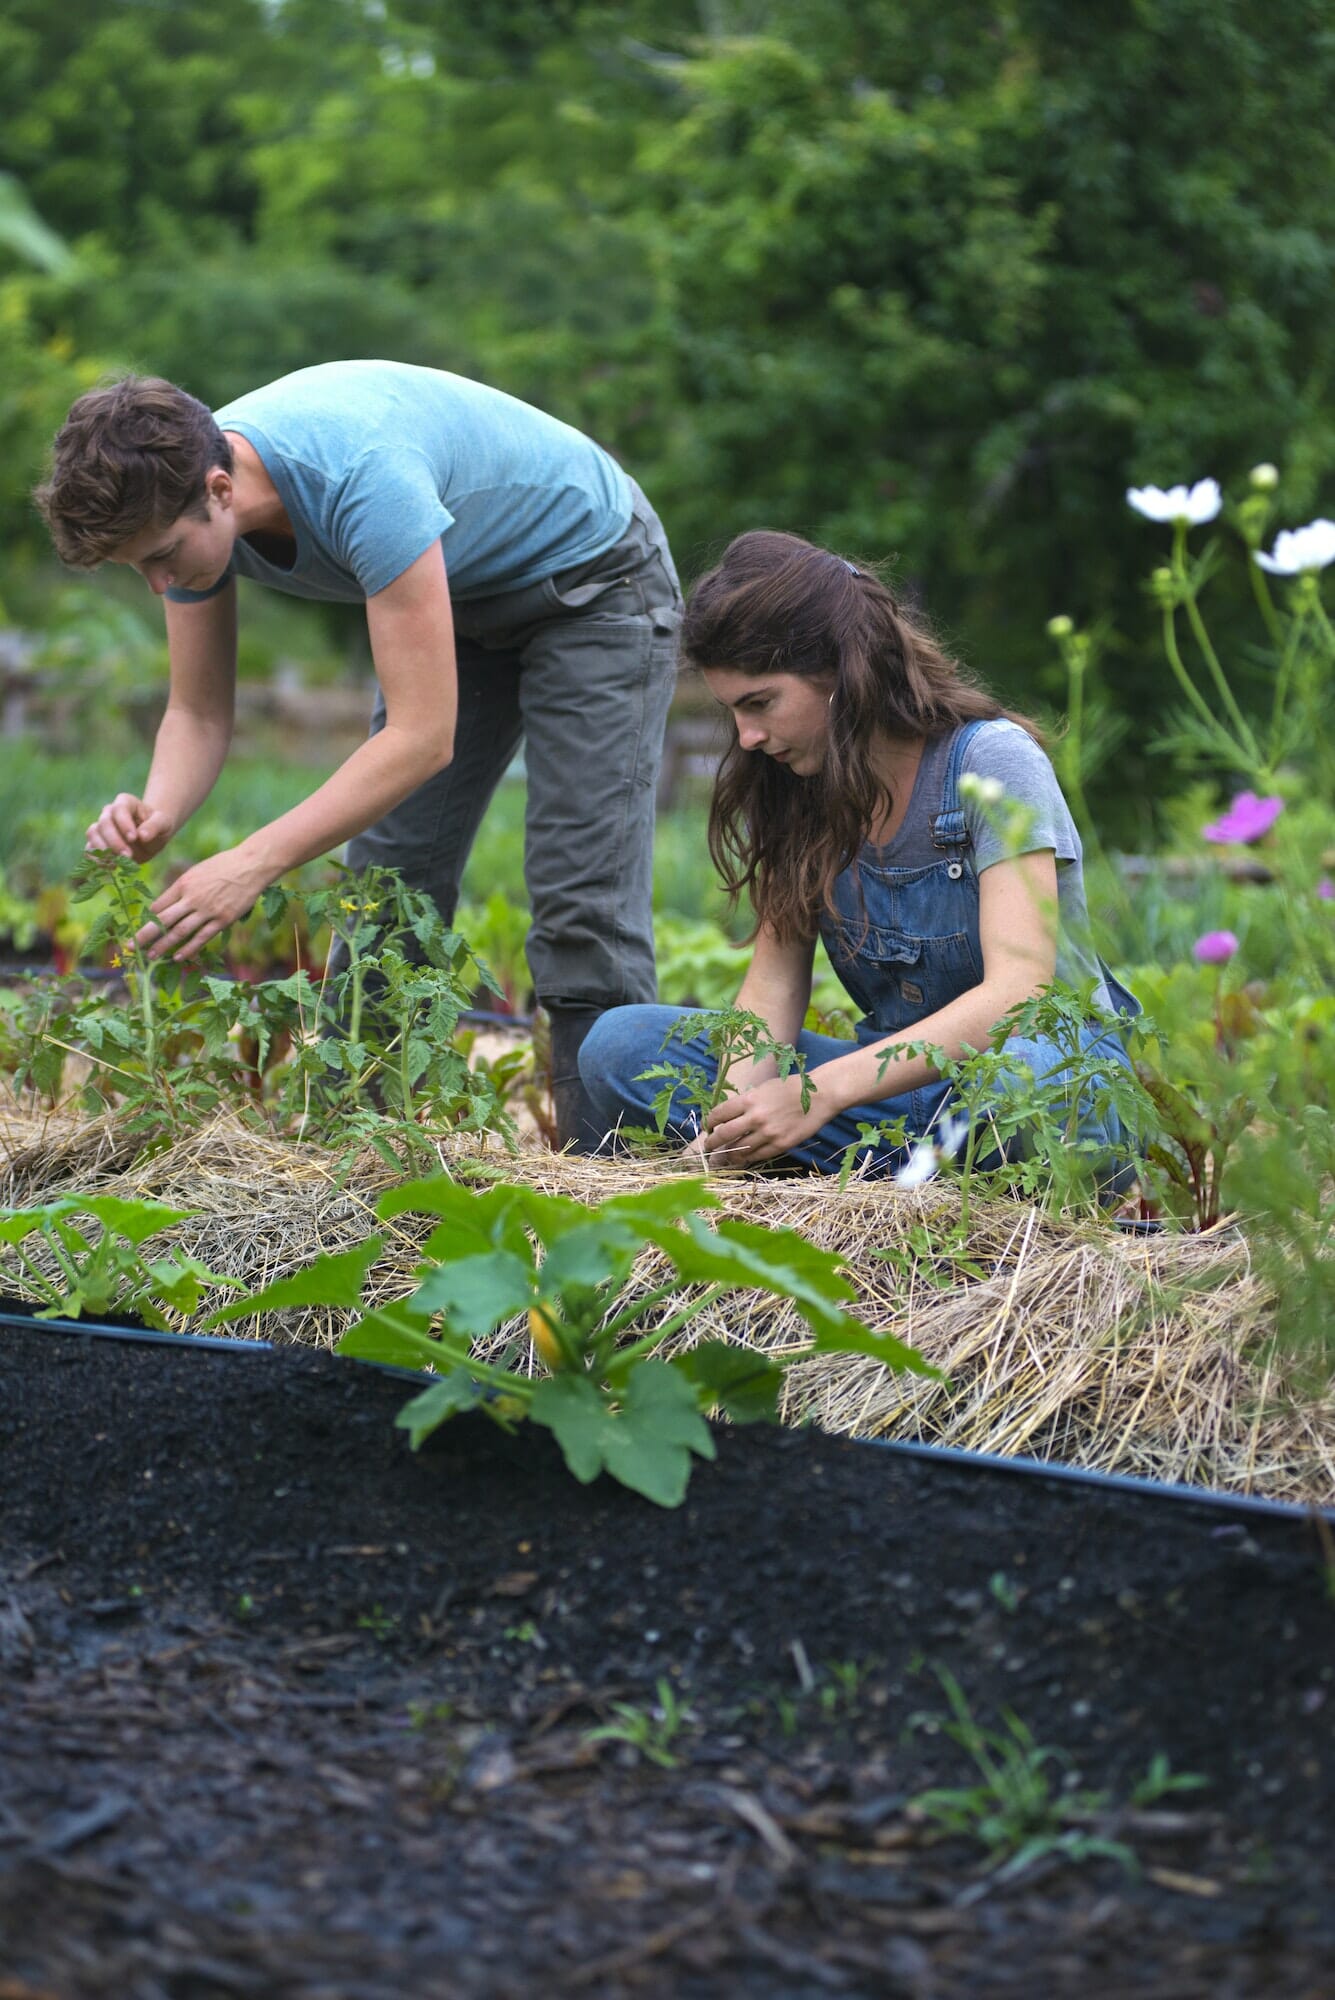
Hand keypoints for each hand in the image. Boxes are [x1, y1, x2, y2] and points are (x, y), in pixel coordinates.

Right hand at [86, 793, 175, 862]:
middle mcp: (109, 812)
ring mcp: (101, 826)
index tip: (134, 838)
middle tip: (127, 855)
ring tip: (117, 863)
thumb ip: (154, 826)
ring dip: (103, 849)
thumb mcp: (163, 823)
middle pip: (104, 823)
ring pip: (93, 833)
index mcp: (126, 802)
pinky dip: (96, 858)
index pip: (119, 809)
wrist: (152, 837)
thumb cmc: (158, 826)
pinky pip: (89, 848)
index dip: (124, 823)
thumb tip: (142, 836)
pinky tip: (109, 867)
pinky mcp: (98, 842)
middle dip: (114, 840)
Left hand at [136, 846, 268, 961]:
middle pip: (163, 920)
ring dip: (163, 946)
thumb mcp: (198, 871)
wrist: (251, 865)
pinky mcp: (223, 919)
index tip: (138, 930)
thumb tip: (167, 905)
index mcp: (184, 883)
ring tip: (150, 956)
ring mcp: (208, 910)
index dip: (147, 919)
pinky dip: (189, 948)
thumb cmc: (224, 865)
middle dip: (144, 935)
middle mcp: (192, 898)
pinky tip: (179, 957)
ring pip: (180, 931)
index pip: (159, 905)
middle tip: (129, 947)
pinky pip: (202, 937)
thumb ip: (182, 888)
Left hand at [702, 1072, 826, 1167]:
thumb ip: (746, 1103)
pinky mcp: (781, 1144)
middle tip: (709, 1147)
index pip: (719, 1114)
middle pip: (724, 1135)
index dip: (709, 1122)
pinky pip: (758, 1156)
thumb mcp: (764, 1089)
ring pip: (740, 1149)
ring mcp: (769, 1133)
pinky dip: (748, 1158)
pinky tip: (744, 1158)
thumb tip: (729, 1117)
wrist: (820, 1094)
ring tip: (725, 1157)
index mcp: (749, 1099)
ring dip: (729, 1155)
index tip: (708, 1127)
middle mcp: (756, 1117)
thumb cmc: (791, 1088)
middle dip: (712, 1143)